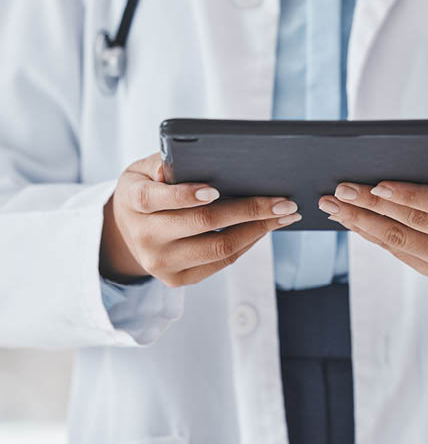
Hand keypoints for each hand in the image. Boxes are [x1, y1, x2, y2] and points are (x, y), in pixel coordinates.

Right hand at [100, 153, 300, 286]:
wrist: (127, 230)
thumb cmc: (145, 188)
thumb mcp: (141, 169)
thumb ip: (158, 163)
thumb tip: (171, 167)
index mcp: (133, 202)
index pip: (156, 199)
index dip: (185, 195)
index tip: (215, 189)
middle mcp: (146, 237)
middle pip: (202, 223)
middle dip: (248, 210)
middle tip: (282, 201)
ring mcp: (161, 262)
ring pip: (218, 249)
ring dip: (258, 230)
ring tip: (284, 215)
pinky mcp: (177, 279)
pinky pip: (220, 263)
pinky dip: (247, 243)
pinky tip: (264, 228)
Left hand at [318, 157, 427, 282]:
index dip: (410, 196)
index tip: (377, 185)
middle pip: (413, 223)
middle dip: (372, 206)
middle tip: (340, 190)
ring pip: (399, 241)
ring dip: (360, 222)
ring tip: (332, 205)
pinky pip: (396, 251)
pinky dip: (369, 234)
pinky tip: (348, 219)